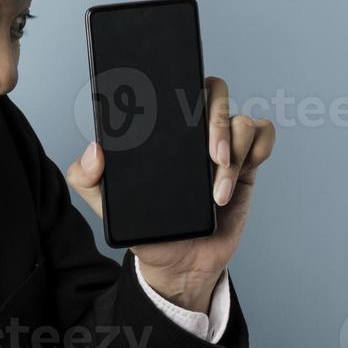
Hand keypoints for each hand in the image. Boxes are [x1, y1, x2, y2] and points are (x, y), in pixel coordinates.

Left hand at [68, 75, 275, 311]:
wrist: (178, 264)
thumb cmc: (146, 229)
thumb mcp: (105, 205)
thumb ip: (85, 179)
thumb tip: (94, 149)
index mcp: (160, 130)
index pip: (174, 88)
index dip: (183, 83)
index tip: (183, 109)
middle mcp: (191, 131)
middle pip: (215, 92)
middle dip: (218, 120)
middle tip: (212, 155)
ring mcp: (221, 145)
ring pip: (241, 121)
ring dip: (235, 153)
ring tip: (217, 192)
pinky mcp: (245, 163)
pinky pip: (263, 135)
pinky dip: (259, 148)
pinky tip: (240, 175)